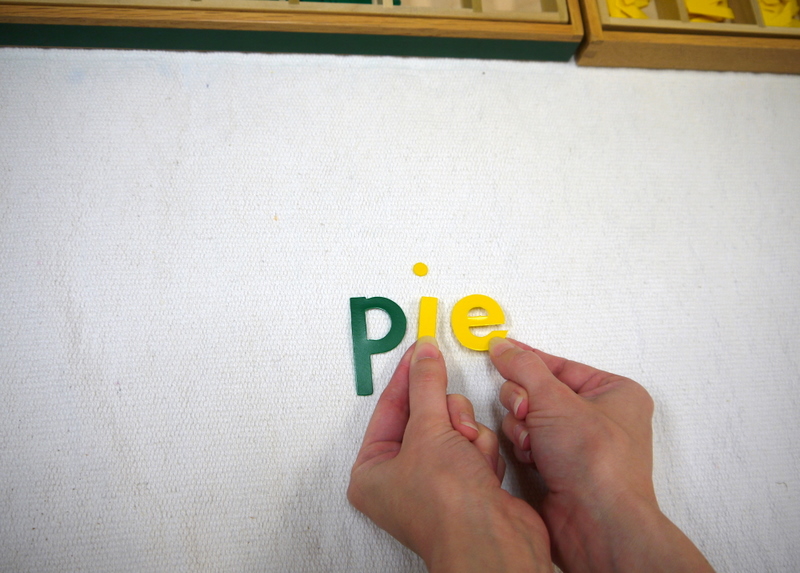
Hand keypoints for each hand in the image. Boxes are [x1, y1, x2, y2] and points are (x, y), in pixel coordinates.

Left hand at [348, 337, 551, 572]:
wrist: (494, 543)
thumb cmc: (448, 506)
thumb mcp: (428, 431)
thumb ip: (426, 384)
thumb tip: (424, 353)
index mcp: (373, 470)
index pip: (389, 407)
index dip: (408, 375)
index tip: (421, 348)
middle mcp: (401, 477)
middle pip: (427, 415)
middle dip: (445, 417)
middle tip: (451, 425)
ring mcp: (436, 481)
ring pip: (455, 426)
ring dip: (467, 436)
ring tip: (468, 457)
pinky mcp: (467, 483)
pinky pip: (474, 444)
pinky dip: (482, 452)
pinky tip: (483, 472)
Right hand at [489, 337, 714, 572]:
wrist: (596, 523)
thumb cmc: (598, 464)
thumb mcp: (555, 400)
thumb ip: (524, 368)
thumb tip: (504, 347)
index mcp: (614, 392)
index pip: (560, 365)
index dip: (528, 360)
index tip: (500, 350)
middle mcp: (600, 417)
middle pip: (539, 391)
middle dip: (525, 404)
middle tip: (527, 413)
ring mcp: (579, 444)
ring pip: (529, 418)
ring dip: (523, 429)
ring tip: (534, 445)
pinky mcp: (561, 467)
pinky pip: (529, 443)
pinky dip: (524, 449)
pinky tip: (533, 460)